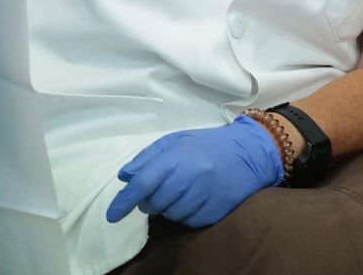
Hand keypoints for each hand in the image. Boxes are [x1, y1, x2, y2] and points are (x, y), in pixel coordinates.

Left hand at [105, 116, 283, 228]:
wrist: (250, 153)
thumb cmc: (209, 145)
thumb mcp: (178, 140)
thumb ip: (149, 157)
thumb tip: (125, 177)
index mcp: (180, 156)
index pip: (144, 182)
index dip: (125, 200)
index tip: (112, 214)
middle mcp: (192, 176)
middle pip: (154, 202)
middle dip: (150, 200)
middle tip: (161, 189)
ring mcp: (206, 195)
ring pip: (170, 214)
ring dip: (168, 207)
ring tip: (181, 191)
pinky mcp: (216, 210)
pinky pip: (188, 221)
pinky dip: (185, 214)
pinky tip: (194, 199)